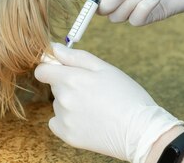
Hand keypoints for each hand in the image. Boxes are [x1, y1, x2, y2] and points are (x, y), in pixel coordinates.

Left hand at [35, 43, 182, 162]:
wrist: (141, 131)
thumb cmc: (127, 96)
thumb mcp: (105, 68)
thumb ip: (75, 57)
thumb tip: (53, 48)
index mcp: (71, 79)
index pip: (42, 70)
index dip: (51, 67)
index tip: (62, 70)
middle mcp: (63, 99)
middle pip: (53, 86)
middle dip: (67, 84)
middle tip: (91, 90)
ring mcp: (64, 119)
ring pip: (58, 104)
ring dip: (70, 102)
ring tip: (95, 106)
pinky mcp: (68, 136)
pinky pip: (57, 123)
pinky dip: (67, 120)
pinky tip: (87, 120)